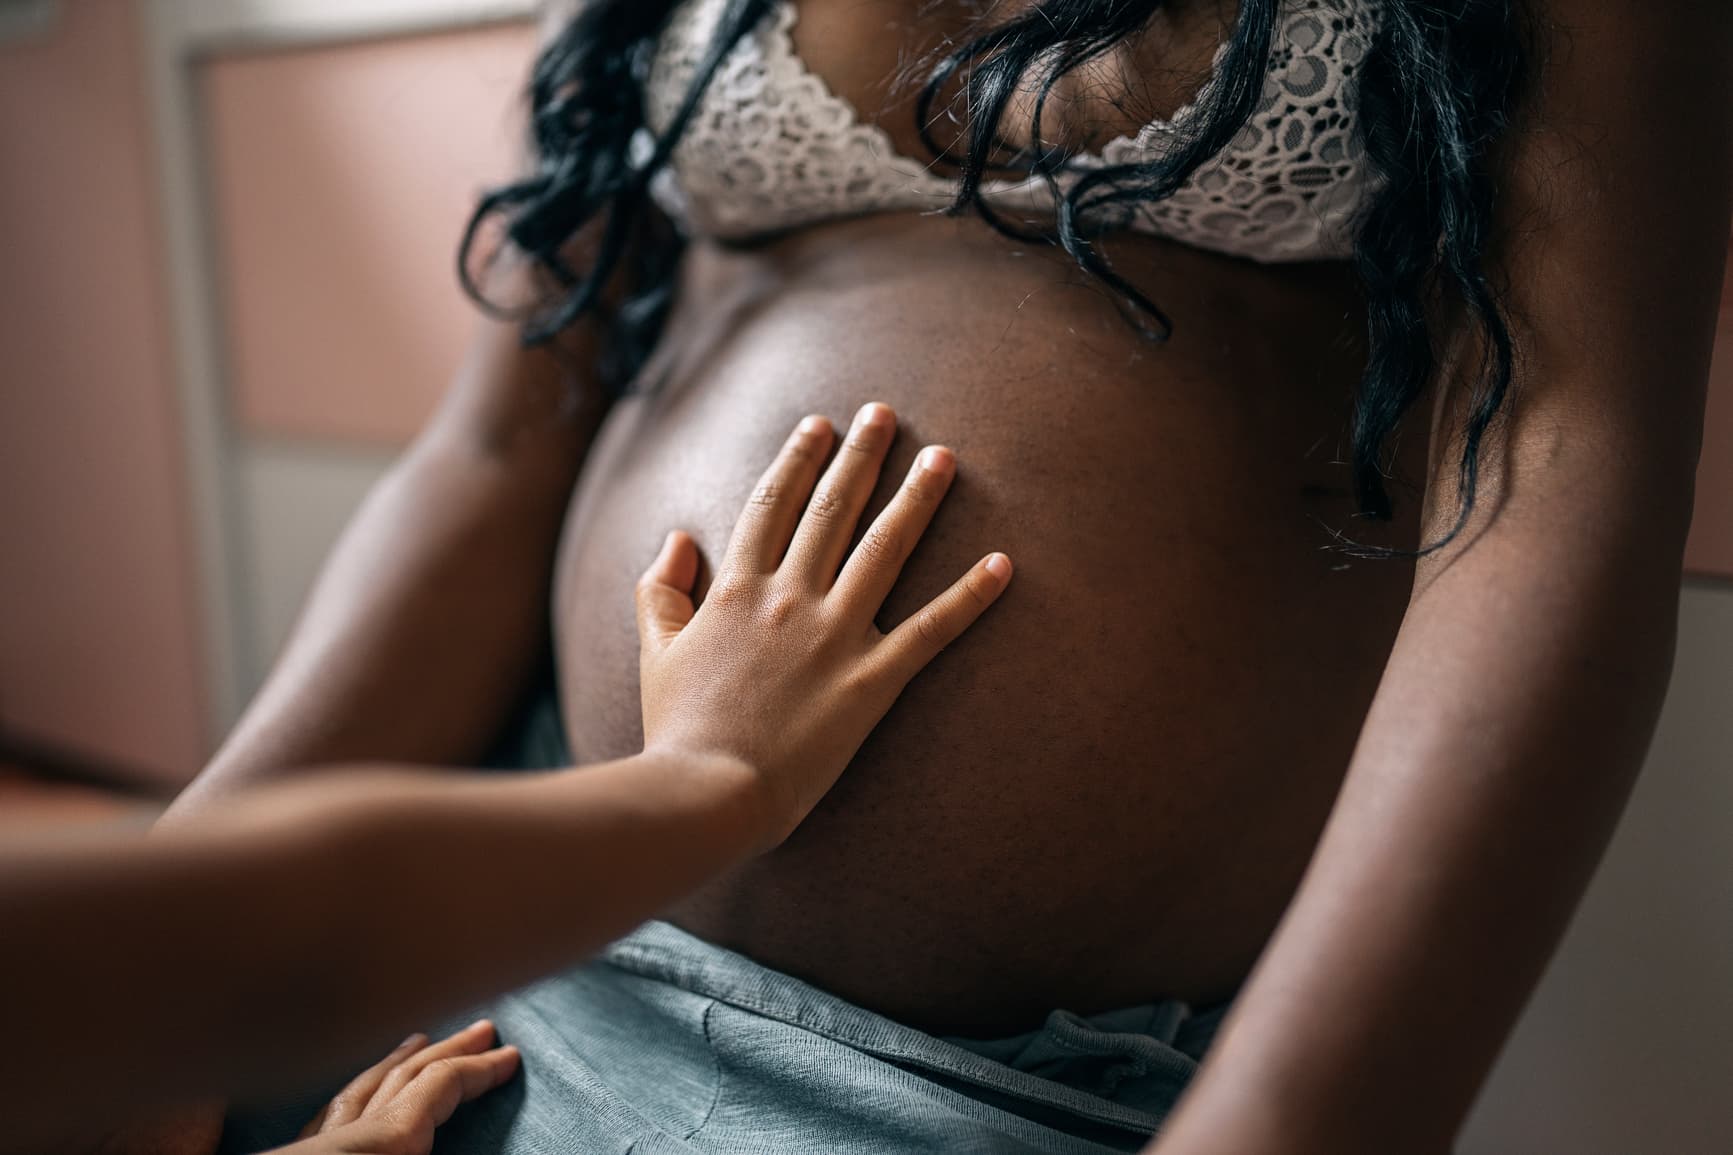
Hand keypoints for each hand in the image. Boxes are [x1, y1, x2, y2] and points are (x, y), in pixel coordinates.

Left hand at [274, 1021, 517, 1154]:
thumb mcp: (389, 1153)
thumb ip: (418, 1146)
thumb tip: (454, 1145)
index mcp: (383, 1144)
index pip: (438, 1087)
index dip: (479, 1071)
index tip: (512, 1058)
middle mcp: (345, 1137)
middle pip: (400, 1078)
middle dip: (445, 1051)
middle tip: (482, 1032)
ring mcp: (311, 1148)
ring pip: (356, 1091)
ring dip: (394, 1065)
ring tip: (417, 1043)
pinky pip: (327, 1118)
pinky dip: (354, 1098)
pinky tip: (353, 1099)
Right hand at [636, 403, 1011, 845]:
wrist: (708, 792)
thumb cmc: (678, 729)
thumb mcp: (656, 652)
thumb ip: (660, 590)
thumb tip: (678, 539)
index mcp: (737, 589)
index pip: (772, 504)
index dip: (798, 459)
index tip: (819, 425)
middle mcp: (790, 597)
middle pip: (832, 509)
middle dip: (862, 455)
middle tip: (886, 413)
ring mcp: (835, 636)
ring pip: (885, 549)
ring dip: (918, 499)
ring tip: (945, 458)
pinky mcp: (871, 681)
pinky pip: (931, 630)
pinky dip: (970, 596)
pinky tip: (1003, 564)